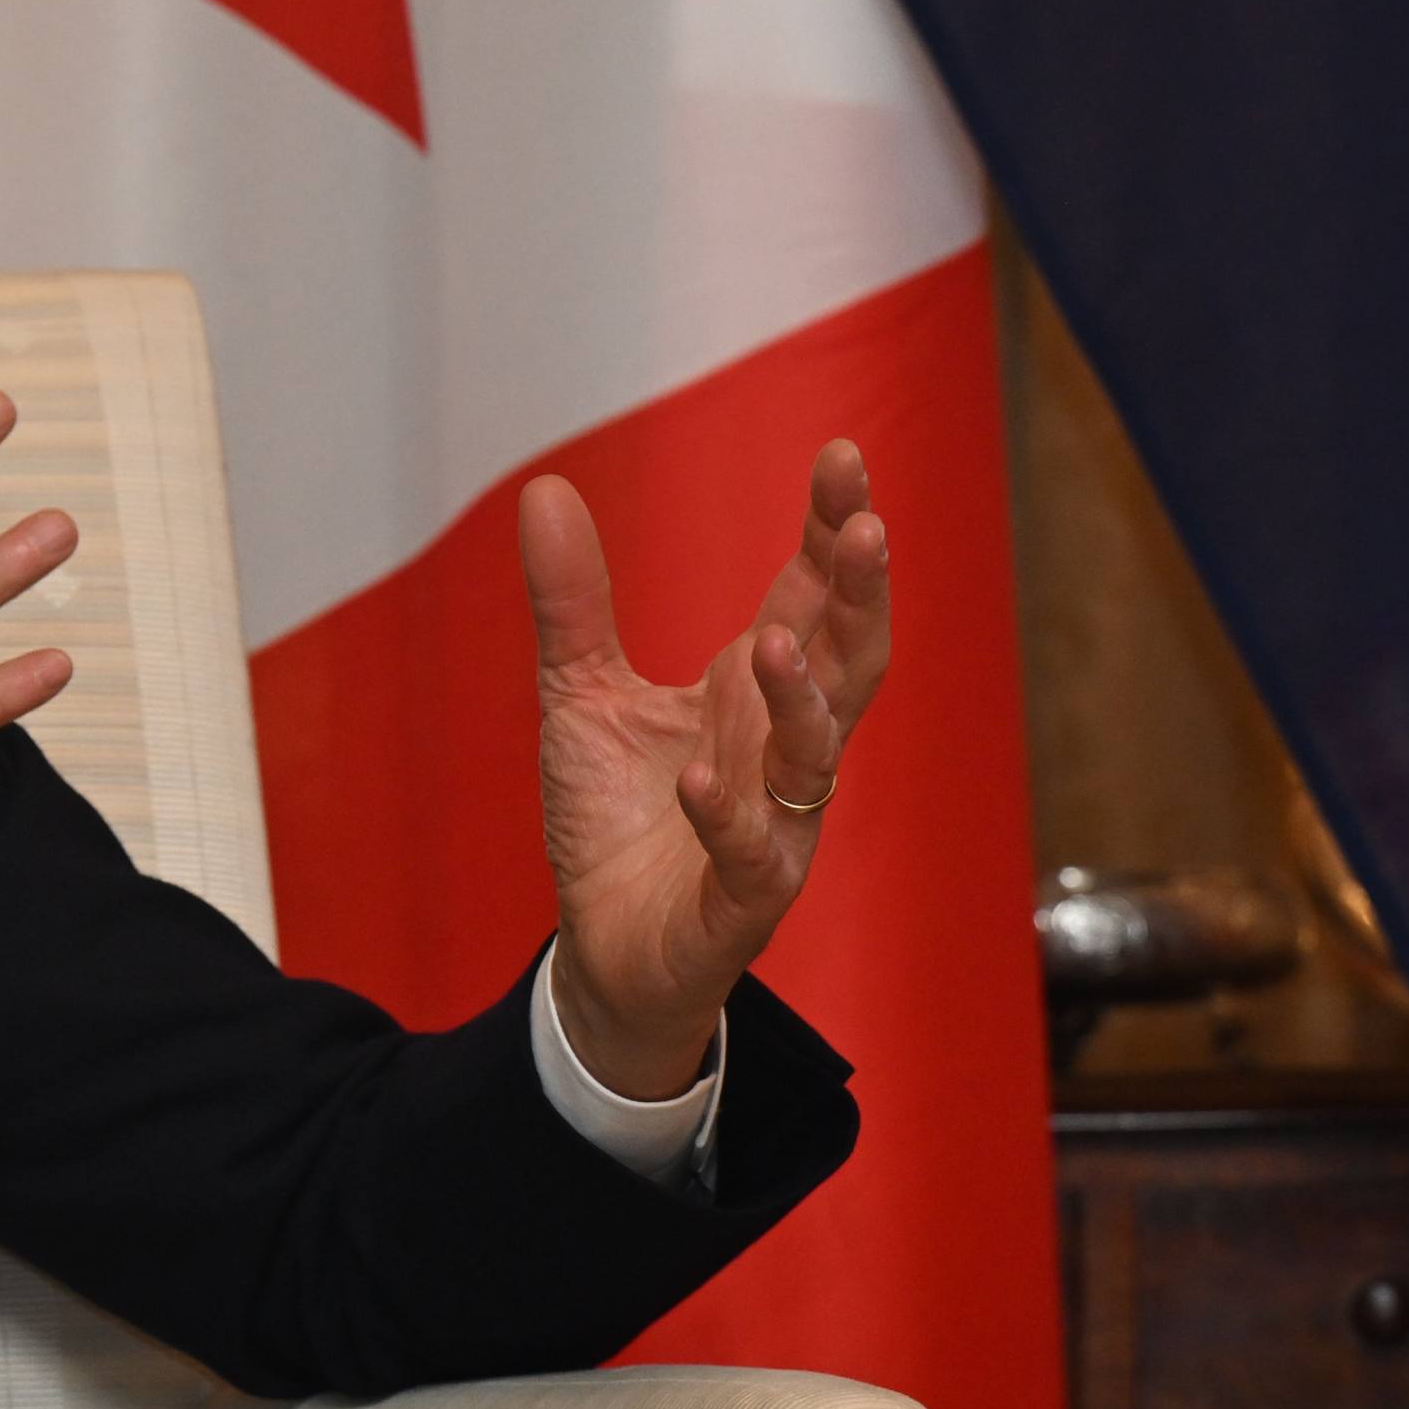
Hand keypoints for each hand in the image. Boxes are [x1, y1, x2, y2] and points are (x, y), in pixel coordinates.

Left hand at [524, 442, 891, 1101]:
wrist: (604, 950)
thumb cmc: (618, 817)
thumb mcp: (579, 691)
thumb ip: (572, 600)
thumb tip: (544, 487)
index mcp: (754, 689)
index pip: (812, 595)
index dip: (833, 530)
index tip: (841, 458)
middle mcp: (781, 747)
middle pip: (849, 660)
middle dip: (861, 594)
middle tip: (864, 526)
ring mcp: (774, 821)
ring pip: (816, 754)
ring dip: (801, 698)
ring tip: (772, 644)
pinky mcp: (742, 896)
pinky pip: (751, 852)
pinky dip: (727, 813)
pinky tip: (696, 776)